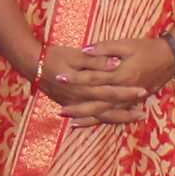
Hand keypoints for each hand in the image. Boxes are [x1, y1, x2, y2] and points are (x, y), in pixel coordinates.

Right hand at [31, 40, 145, 126]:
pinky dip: (99, 120)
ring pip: (99, 116)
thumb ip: (96, 60)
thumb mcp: (76, 55)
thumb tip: (115, 63)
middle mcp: (80, 98)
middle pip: (108, 107)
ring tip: (133, 118)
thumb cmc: (54, 55)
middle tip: (143, 112)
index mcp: (84, 84)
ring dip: (117, 118)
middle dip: (126, 110)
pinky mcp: (68, 105)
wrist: (30, 64)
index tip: (143, 91)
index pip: (111, 90)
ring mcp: (74, 104)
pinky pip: (87, 117)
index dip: (127, 91)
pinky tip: (109, 120)